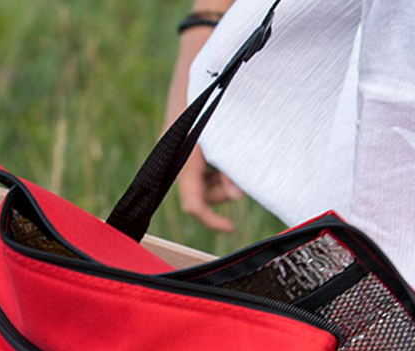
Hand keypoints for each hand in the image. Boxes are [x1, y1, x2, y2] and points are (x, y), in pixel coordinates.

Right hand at [164, 17, 242, 233]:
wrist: (201, 58)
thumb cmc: (212, 95)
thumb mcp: (222, 135)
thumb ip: (229, 169)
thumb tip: (236, 196)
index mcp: (181, 158)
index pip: (193, 204)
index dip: (211, 220)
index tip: (231, 229)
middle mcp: (175, 159)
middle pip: (200, 195)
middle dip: (221, 192)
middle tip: (238, 182)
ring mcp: (178, 152)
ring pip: (202, 183)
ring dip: (221, 179)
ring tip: (231, 157)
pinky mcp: (184, 146)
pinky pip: (200, 169)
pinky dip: (215, 167)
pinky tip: (223, 151)